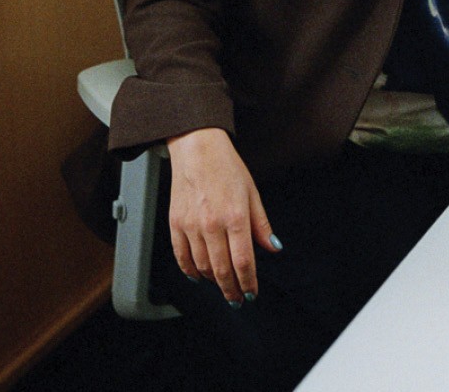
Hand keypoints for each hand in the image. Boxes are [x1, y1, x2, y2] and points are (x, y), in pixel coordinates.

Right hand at [167, 127, 280, 305]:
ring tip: (222, 284)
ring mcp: (191, 225)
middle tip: (237, 298)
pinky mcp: (175, 224)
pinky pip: (182, 257)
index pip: (243, 261)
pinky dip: (190, 271)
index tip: (251, 293)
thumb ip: (261, 224)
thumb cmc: (226, 167)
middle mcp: (212, 224)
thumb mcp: (252, 193)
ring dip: (213, 281)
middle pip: (221, 270)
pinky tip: (198, 275)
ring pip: (202, 267)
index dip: (248, 282)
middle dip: (231, 289)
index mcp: (235, 216)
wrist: (198, 150)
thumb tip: (273, 247)